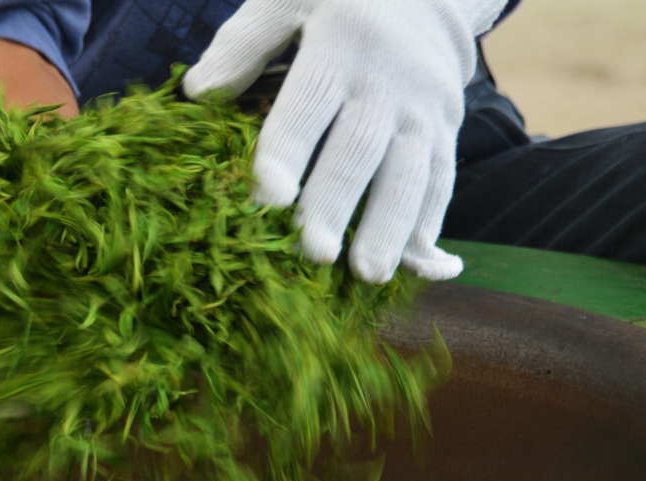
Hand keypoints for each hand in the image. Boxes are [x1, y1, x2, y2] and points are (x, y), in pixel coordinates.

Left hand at [184, 0, 507, 283]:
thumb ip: (243, 43)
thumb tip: (197, 92)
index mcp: (342, 40)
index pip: (310, 103)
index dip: (288, 152)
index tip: (269, 198)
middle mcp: (389, 78)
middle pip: (359, 150)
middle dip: (336, 205)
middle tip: (314, 253)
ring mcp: (424, 107)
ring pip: (409, 173)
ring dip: (388, 228)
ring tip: (367, 275)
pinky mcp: (447, 128)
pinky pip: (441, 179)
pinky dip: (428, 223)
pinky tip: (415, 265)